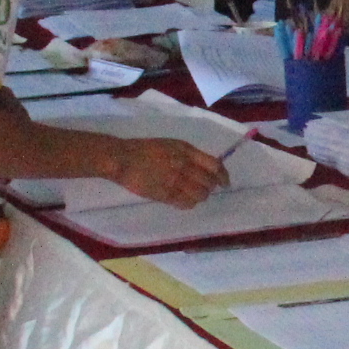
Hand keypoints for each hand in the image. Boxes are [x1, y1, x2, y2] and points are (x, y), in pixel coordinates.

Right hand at [101, 136, 231, 208]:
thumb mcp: (171, 145)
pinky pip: (186, 203)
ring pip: (200, 195)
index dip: (223, 176)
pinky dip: (190, 203)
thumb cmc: (145, 149)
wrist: (123, 159)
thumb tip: (205, 167)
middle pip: (209, 182)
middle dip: (211, 187)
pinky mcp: (166, 195)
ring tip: (194, 194)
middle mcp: (184, 166)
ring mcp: (175, 181)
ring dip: (201, 196)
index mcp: (186, 151)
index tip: (225, 182)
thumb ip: (188, 155)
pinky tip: (185, 200)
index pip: (214, 165)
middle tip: (206, 189)